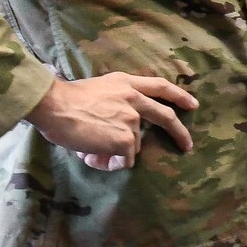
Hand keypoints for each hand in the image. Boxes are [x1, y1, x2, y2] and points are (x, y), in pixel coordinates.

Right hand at [27, 72, 197, 170]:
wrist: (53, 105)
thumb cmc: (65, 100)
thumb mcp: (98, 89)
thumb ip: (116, 102)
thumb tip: (118, 127)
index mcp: (126, 83)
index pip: (160, 86)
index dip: (179, 96)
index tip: (193, 105)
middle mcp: (134, 98)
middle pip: (165, 116)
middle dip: (180, 133)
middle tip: (187, 145)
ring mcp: (132, 119)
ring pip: (134, 144)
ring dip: (116, 152)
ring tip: (91, 151)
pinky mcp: (126, 139)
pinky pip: (125, 159)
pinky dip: (112, 163)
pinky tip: (93, 156)